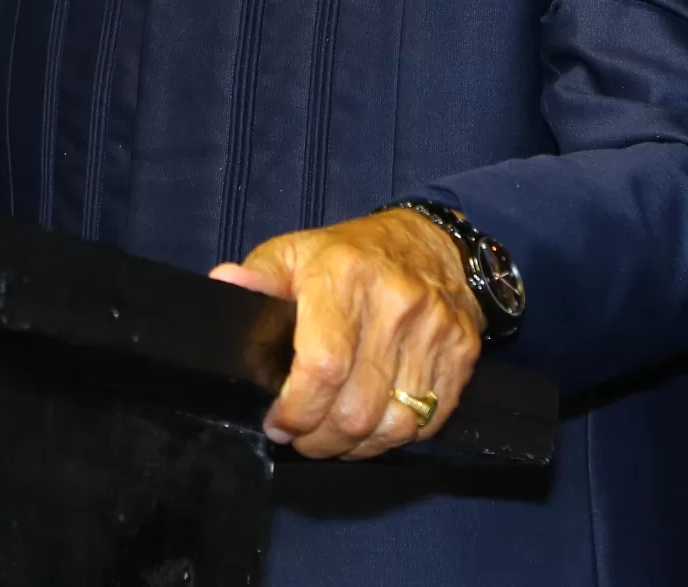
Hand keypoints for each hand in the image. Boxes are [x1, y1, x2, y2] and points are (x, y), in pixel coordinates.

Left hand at [209, 209, 483, 459]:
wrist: (431, 242)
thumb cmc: (350, 257)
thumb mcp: (294, 253)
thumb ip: (258, 277)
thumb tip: (224, 285)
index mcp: (345, 277)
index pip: (323, 368)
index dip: (296, 410)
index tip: (278, 422)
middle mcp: (396, 303)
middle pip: (356, 411)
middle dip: (320, 438)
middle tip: (303, 434)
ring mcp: (435, 330)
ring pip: (393, 427)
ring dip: (356, 445)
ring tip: (333, 435)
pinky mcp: (462, 353)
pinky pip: (427, 422)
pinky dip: (394, 437)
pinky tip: (372, 424)